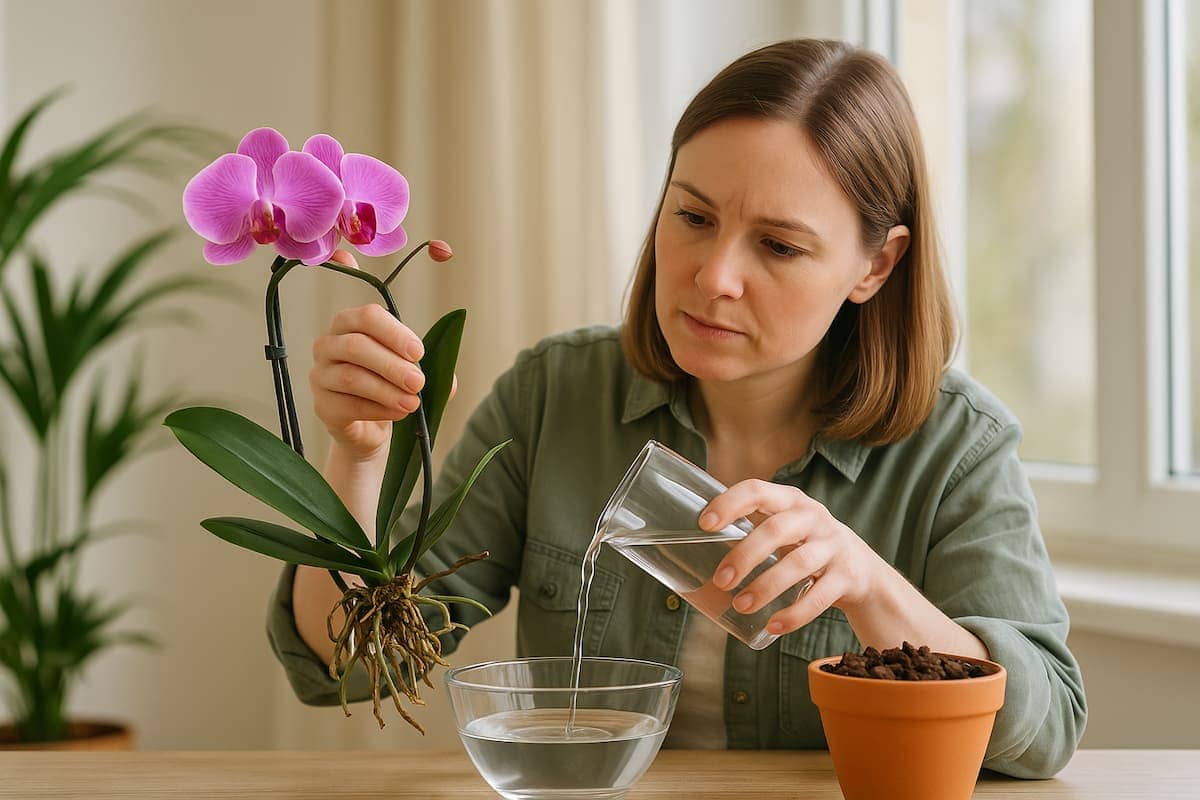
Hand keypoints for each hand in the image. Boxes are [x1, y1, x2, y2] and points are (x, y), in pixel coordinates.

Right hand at [309, 249, 456, 459]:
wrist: (370, 428)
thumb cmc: (390, 387)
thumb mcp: (412, 372)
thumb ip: (432, 369)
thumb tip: (449, 380)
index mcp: (350, 324)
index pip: (367, 317)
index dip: (394, 333)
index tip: (418, 352)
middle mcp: (328, 345)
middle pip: (356, 346)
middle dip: (392, 365)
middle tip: (418, 382)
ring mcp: (320, 376)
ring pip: (351, 377)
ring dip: (386, 390)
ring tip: (412, 403)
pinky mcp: (322, 406)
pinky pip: (348, 405)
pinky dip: (377, 409)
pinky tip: (397, 413)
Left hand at [700, 480, 884, 635]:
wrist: (861, 569)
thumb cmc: (804, 544)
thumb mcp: (783, 527)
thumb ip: (749, 528)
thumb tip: (688, 546)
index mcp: (790, 500)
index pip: (757, 490)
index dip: (729, 504)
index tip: (704, 524)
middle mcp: (814, 518)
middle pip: (776, 530)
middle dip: (744, 555)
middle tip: (720, 580)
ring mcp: (833, 546)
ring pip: (798, 564)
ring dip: (765, 587)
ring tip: (740, 605)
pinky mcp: (846, 577)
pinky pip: (819, 597)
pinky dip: (794, 614)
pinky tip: (772, 626)